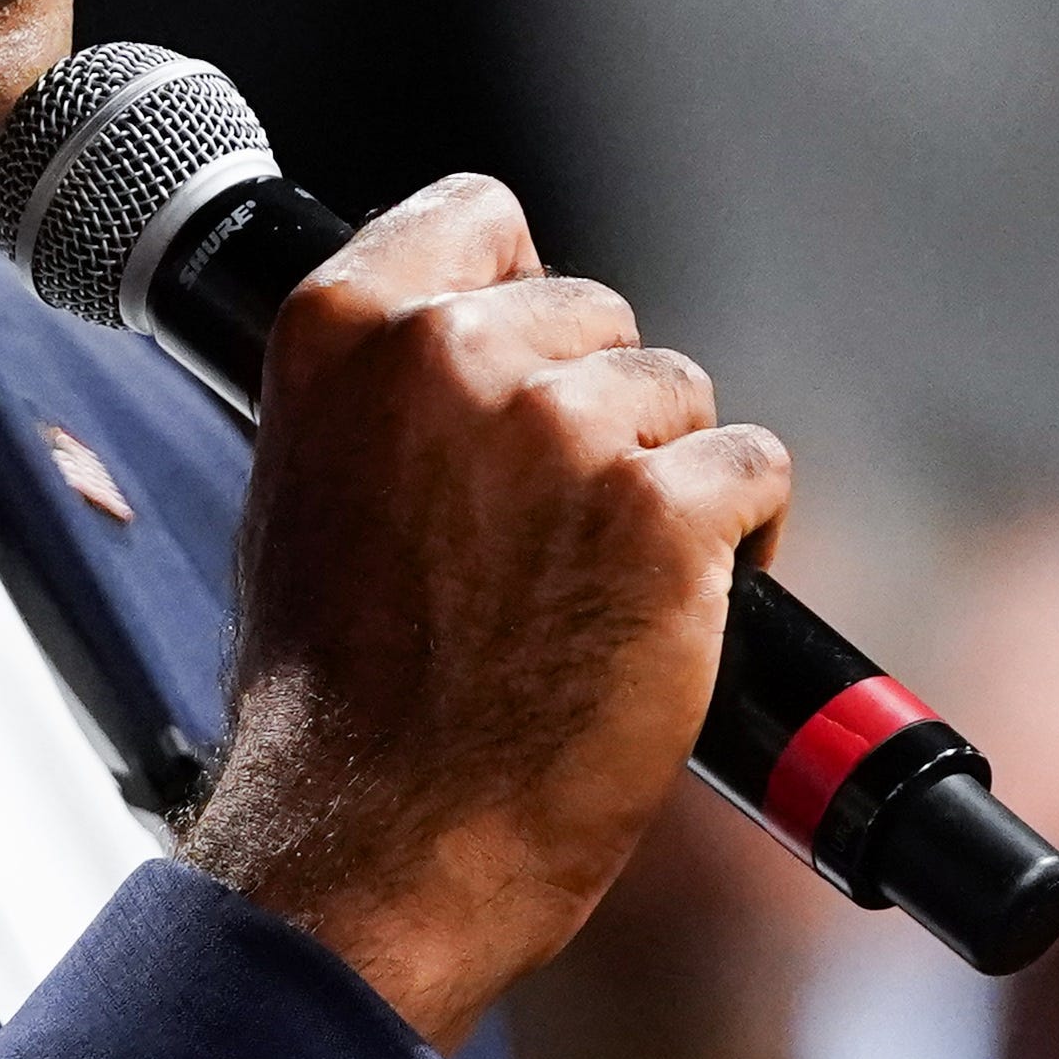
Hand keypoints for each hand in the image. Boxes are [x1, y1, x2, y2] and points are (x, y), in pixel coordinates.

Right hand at [180, 175, 792, 1045]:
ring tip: (605, 590)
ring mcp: (563, 429)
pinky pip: (756, 470)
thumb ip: (381, 402)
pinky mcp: (664, 512)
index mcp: (343, 333)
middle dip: (600, 413)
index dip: (521, 292)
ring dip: (669, 483)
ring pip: (682, 396)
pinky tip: (681, 610)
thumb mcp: (303, 494)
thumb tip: (465, 366)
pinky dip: (742, 540)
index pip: (481, 218)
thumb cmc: (334, 703)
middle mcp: (450, 355)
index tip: (532, 360)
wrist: (376, 841)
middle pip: (599, 318)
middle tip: (557, 538)